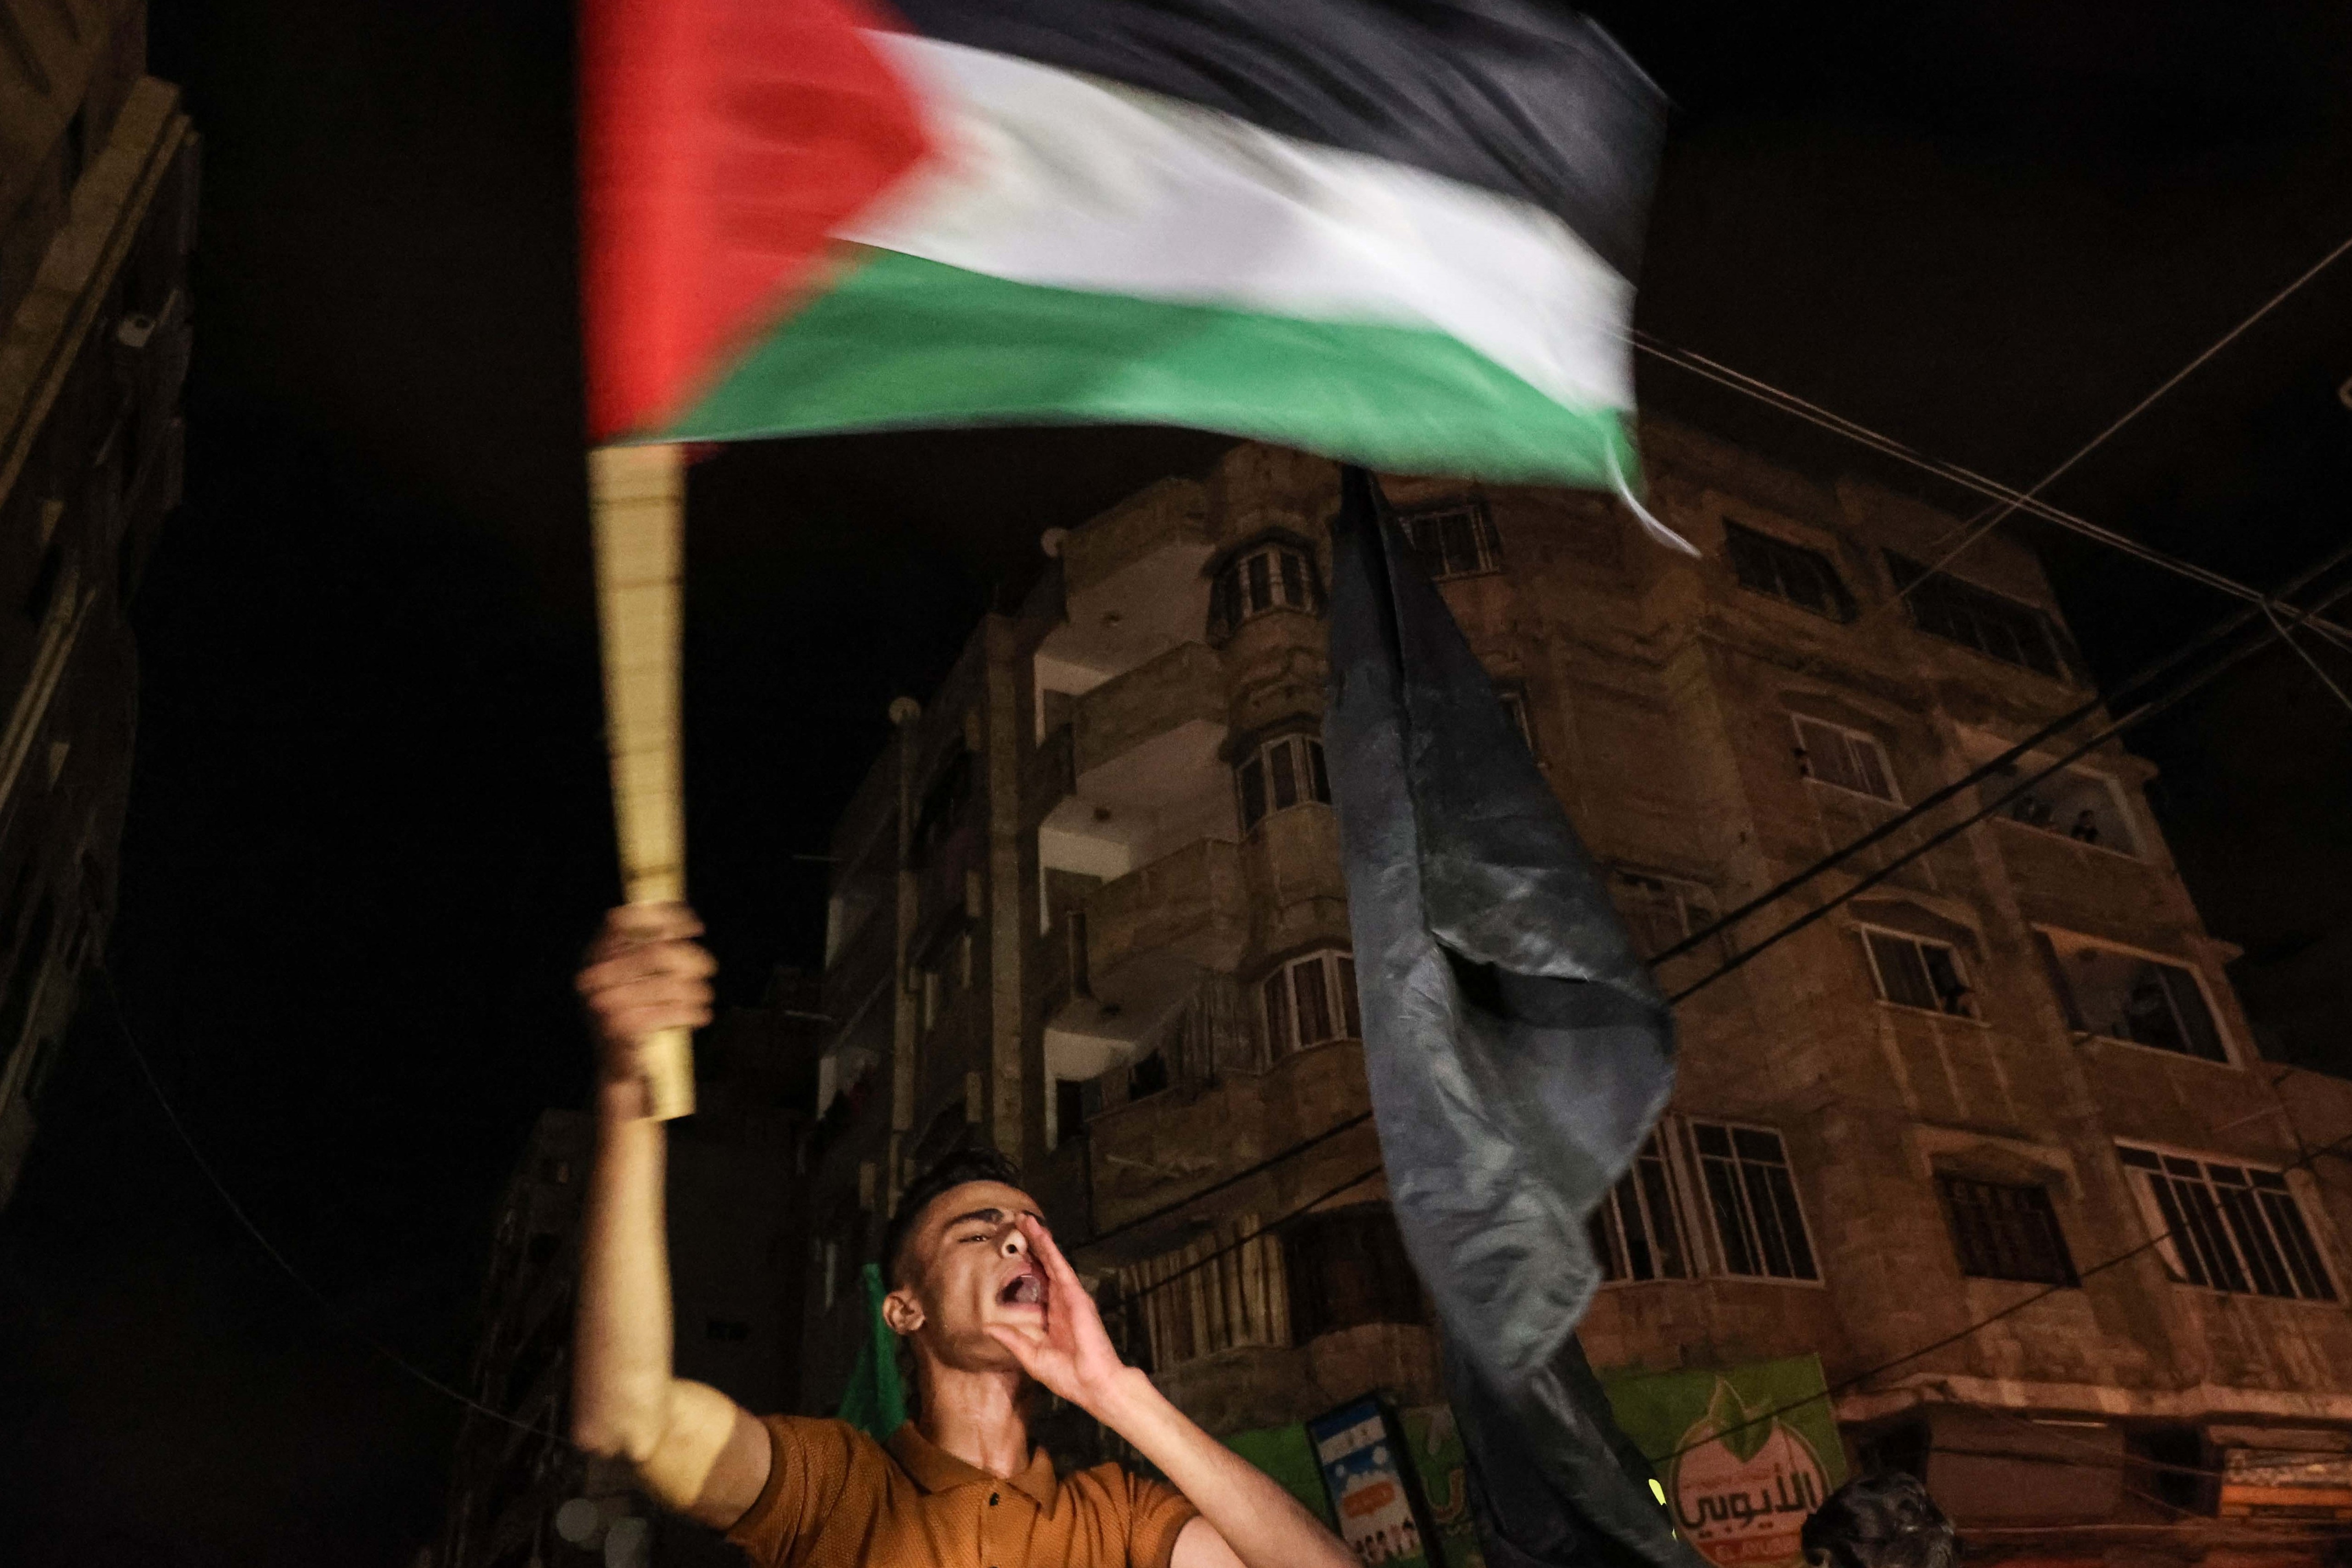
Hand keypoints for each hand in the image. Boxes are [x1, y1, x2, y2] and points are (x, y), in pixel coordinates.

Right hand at [576, 904, 715, 1096]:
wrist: (618, 1070)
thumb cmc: (633, 1017)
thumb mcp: (630, 980)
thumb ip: (646, 950)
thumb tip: (680, 925)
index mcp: (593, 959)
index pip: (623, 922)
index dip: (662, 918)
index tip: (694, 926)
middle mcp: (594, 978)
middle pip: (656, 952)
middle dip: (690, 957)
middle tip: (709, 967)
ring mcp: (605, 1003)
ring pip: (669, 983)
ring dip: (696, 989)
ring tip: (705, 995)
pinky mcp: (622, 1027)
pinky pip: (671, 1010)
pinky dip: (692, 1011)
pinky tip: (701, 1015)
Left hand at [985, 1215, 1134, 1412]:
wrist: (1093, 1385)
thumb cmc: (1067, 1376)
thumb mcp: (1031, 1357)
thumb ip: (1012, 1339)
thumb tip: (988, 1326)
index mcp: (1051, 1317)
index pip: (1036, 1283)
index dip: (1025, 1265)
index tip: (1011, 1249)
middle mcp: (1061, 1302)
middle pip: (1043, 1266)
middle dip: (1031, 1244)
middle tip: (1017, 1221)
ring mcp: (1070, 1297)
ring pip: (1052, 1260)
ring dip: (1039, 1239)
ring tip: (1025, 1219)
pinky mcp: (1076, 1295)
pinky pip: (1061, 1267)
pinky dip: (1050, 1250)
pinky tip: (1041, 1235)